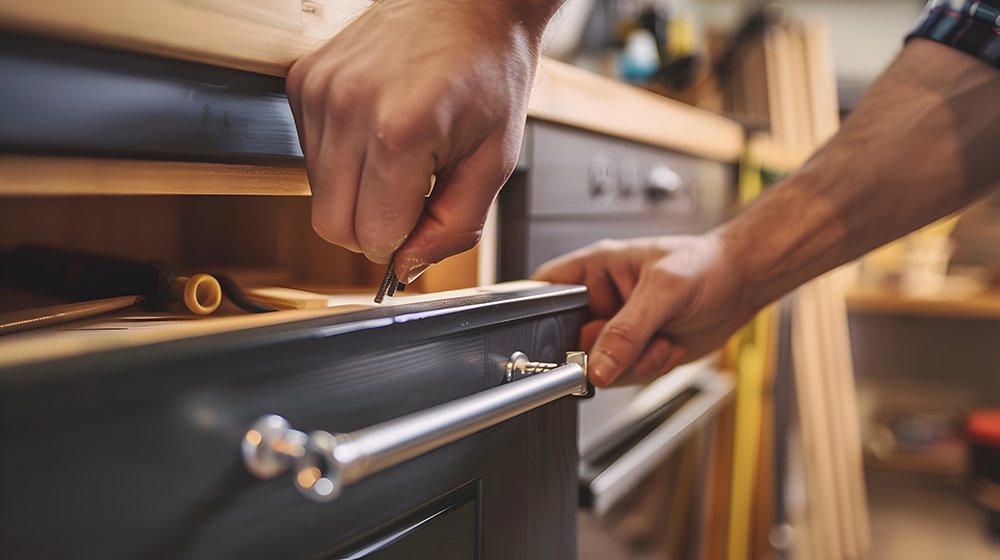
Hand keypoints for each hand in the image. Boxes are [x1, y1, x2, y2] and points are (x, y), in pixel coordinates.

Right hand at [286, 0, 552, 281]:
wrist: (466, 0)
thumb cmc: (488, 69)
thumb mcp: (494, 161)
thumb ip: (454, 226)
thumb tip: (407, 267)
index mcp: (399, 132)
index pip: (372, 237)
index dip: (402, 240)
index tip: (424, 215)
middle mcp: (347, 109)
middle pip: (332, 226)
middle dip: (373, 226)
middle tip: (412, 194)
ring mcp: (319, 92)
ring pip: (317, 195)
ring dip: (358, 191)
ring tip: (400, 152)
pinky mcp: (303, 81)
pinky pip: (310, 156)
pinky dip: (342, 159)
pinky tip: (376, 130)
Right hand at [532, 233, 752, 386]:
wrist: (741, 286)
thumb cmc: (706, 265)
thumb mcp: (664, 291)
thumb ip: (627, 330)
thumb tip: (597, 366)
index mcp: (595, 269)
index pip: (546, 291)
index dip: (541, 317)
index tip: (555, 341)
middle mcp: (600, 300)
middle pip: (569, 340)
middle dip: (604, 352)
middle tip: (631, 345)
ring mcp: (616, 329)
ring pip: (599, 366)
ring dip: (634, 363)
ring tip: (661, 339)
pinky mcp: (634, 351)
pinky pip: (624, 376)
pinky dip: (650, 368)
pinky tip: (668, 346)